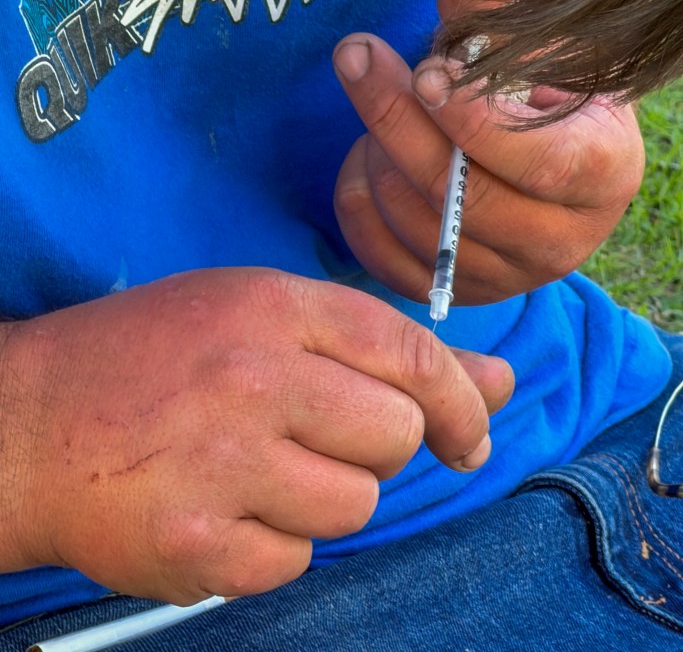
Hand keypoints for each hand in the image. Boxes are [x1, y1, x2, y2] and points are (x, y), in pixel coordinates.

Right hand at [0, 269, 511, 602]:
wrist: (29, 421)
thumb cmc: (150, 358)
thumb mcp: (257, 316)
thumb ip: (380, 348)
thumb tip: (498, 383)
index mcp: (270, 307)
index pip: (409, 353)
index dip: (458, 399)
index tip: (466, 433)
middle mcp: (252, 377)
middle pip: (392, 435)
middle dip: (374, 445)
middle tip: (314, 436)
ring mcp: (223, 464)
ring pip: (353, 505)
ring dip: (323, 496)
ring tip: (256, 468)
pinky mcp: (197, 545)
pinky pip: (294, 560)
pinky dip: (273, 543)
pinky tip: (222, 507)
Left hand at [333, 0, 643, 304]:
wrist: (550, 153)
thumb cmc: (549, 88)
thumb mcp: (542, 41)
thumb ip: (502, 10)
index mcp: (603, 172)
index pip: (536, 162)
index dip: (471, 119)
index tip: (424, 69)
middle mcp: (561, 240)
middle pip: (461, 196)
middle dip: (396, 119)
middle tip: (357, 54)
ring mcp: (507, 276)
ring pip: (415, 222)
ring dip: (378, 150)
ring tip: (379, 99)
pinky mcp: (454, 290)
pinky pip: (382, 257)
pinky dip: (357, 200)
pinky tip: (366, 152)